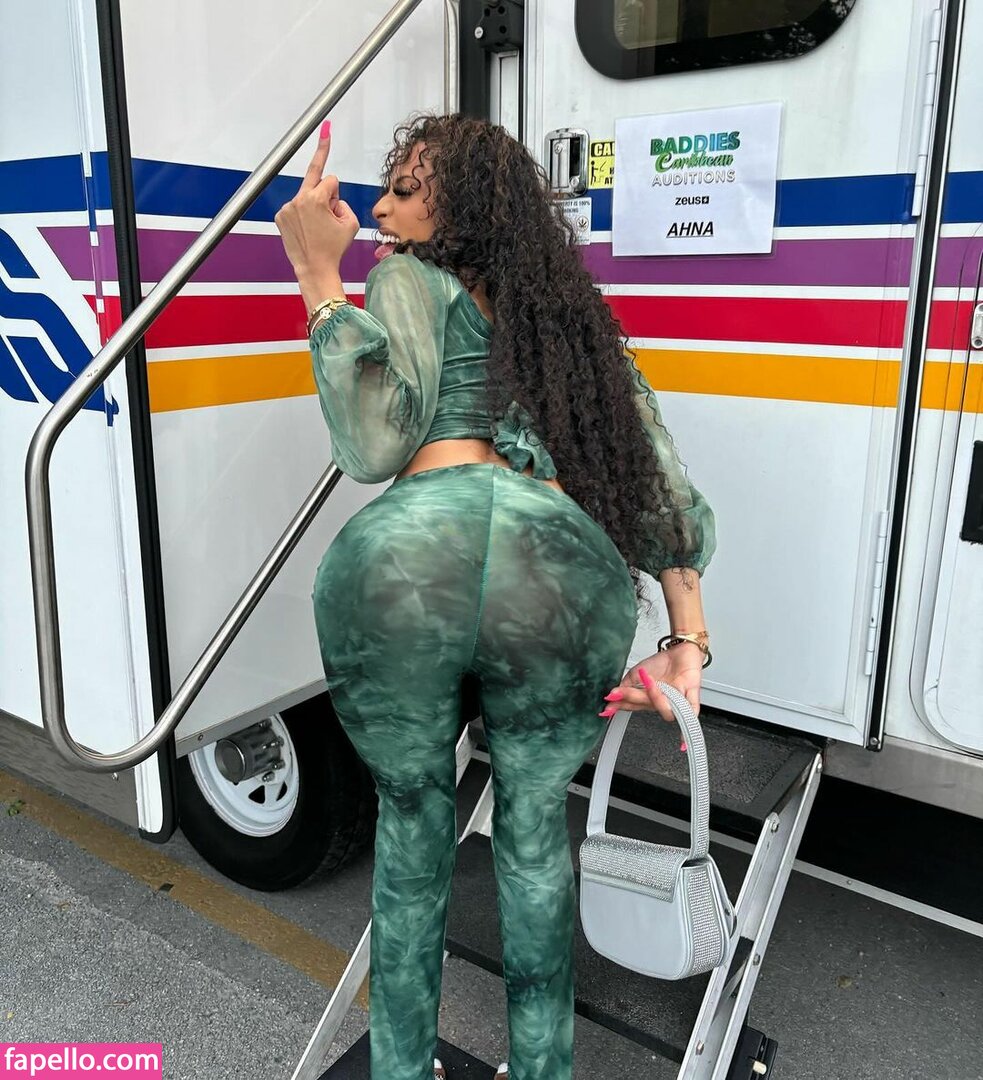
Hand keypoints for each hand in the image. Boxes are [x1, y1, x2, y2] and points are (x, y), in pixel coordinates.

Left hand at [274, 126, 359, 277]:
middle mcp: (299, 199)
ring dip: (314, 206)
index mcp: (316, 198)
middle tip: (326, 128)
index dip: (337, 191)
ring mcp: (288, 208)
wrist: (315, 269)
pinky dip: (303, 215)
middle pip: (314, 176)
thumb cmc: (333, 249)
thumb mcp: (351, 223)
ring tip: (317, 229)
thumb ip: (343, 202)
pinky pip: (296, 207)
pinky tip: (307, 230)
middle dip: (320, 154)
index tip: (329, 134)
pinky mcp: (281, 217)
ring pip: (306, 196)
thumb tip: (332, 195)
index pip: (331, 179)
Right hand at [598, 643, 702, 724]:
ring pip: (666, 710)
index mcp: (648, 699)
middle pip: (646, 706)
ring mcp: (676, 701)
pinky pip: (692, 713)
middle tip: (622, 691)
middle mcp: (662, 703)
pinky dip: (688, 725)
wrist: (681, 649)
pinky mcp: (691, 696)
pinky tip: (684, 742)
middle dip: (632, 697)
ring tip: (649, 682)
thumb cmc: (663, 663)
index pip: (632, 706)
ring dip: (656, 697)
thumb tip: (611, 698)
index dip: (619, 707)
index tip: (607, 709)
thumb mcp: (636, 673)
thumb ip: (625, 687)